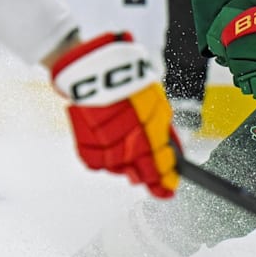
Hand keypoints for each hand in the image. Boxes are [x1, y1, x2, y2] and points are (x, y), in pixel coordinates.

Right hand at [51, 32, 179, 197]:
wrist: (94, 68)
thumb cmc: (130, 83)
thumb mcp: (156, 103)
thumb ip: (163, 130)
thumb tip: (171, 154)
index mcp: (150, 124)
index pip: (160, 160)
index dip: (165, 177)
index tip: (170, 188)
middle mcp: (127, 134)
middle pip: (138, 169)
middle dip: (147, 177)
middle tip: (152, 181)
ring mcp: (103, 139)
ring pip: (117, 168)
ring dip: (125, 167)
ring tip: (128, 156)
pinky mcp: (84, 139)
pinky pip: (95, 162)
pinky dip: (103, 160)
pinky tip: (109, 152)